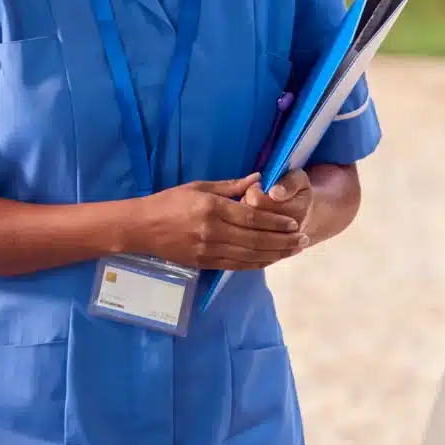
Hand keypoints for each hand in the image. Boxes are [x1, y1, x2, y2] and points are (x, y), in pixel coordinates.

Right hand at [125, 176, 308, 271]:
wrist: (141, 228)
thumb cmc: (169, 202)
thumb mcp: (199, 186)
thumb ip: (231, 186)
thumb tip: (259, 179)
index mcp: (212, 208)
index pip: (252, 218)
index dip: (276, 222)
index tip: (295, 223)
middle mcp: (213, 231)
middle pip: (256, 239)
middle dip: (283, 241)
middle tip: (303, 240)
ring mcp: (208, 250)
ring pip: (250, 255)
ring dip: (275, 255)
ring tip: (294, 251)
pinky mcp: (205, 263)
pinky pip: (237, 265)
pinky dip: (257, 264)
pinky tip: (271, 260)